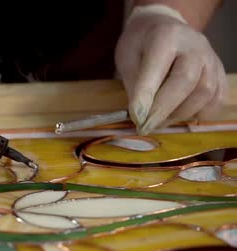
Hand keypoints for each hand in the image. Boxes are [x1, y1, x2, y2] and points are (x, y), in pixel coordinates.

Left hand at [115, 5, 226, 134]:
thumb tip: (140, 115)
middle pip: (186, 81)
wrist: (163, 28)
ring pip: (205, 93)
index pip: (158, 68)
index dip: (147, 95)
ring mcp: (211, 59)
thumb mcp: (127, 58)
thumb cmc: (141, 45)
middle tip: (146, 126)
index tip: (137, 118)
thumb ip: (134, 84)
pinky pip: (216, 100)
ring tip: (159, 119)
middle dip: (164, 110)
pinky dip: (198, 113)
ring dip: (180, 113)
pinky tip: (179, 113)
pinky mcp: (220, 73)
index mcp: (166, 36)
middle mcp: (195, 45)